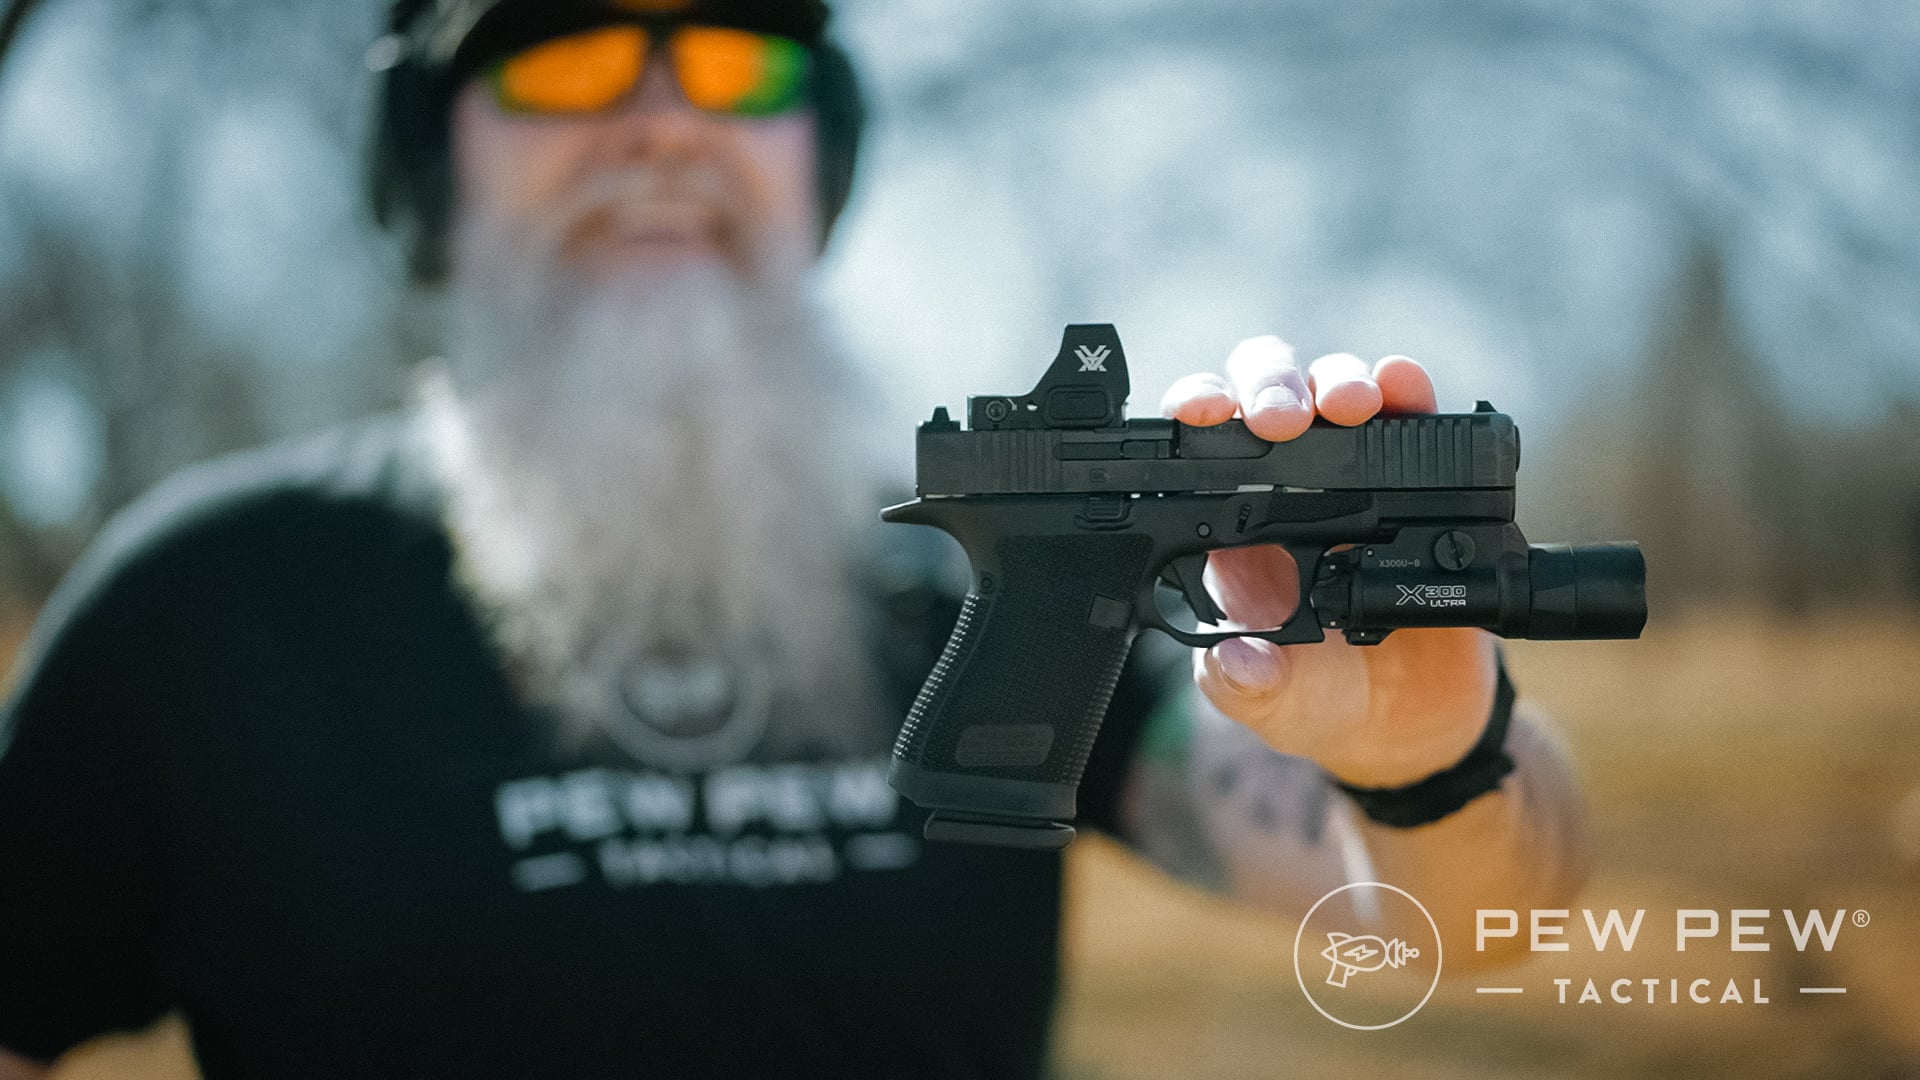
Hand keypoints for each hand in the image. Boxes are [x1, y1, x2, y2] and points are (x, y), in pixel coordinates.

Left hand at [1159, 336, 1499, 788]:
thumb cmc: (1322, 701)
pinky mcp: (1419, 475)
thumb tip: (1237, 661)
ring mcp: (1352, 474)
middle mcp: (1284, 487)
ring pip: (1333, 390)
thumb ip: (1248, 688)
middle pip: (1263, 396)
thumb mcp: (1275, 706)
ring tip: (1351, 405)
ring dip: (1338, 379)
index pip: (1194, 451)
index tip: (1198, 415)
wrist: (1411, 723)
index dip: (1193, 416)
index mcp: (1227, 529)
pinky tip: (1405, 387)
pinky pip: (1412, 416)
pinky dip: (1409, 389)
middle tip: (1280, 418)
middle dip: (1268, 387)